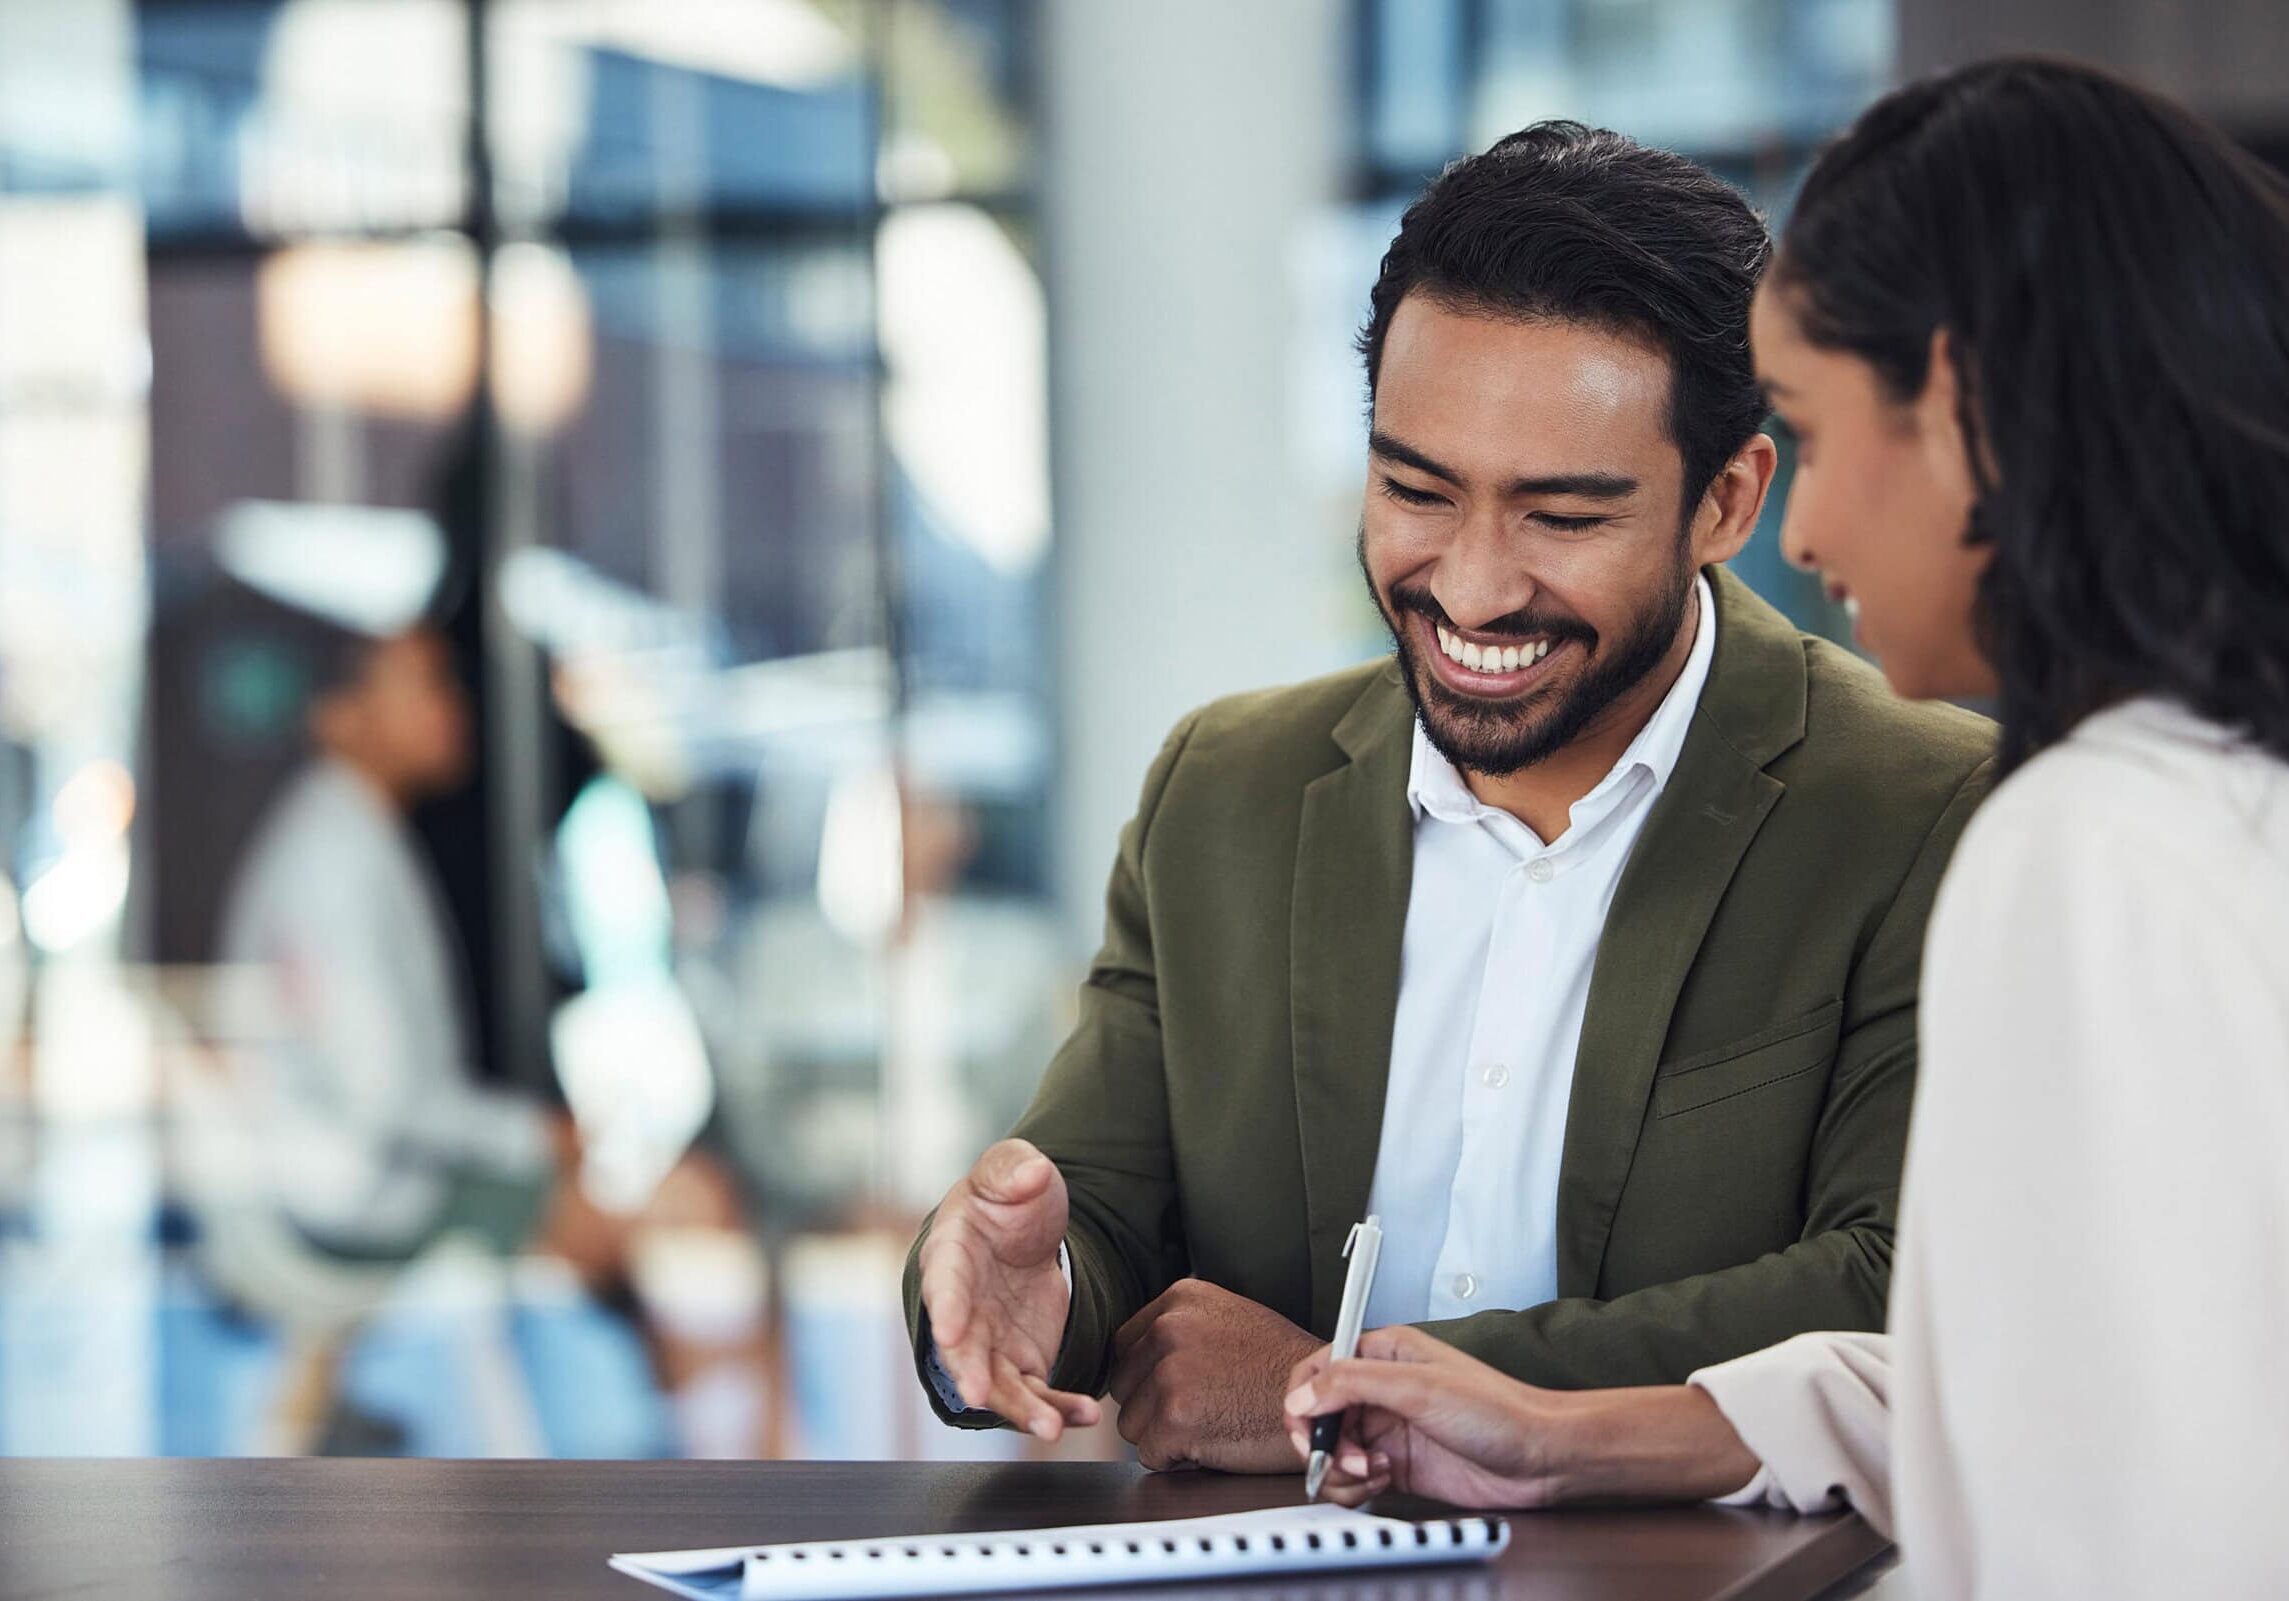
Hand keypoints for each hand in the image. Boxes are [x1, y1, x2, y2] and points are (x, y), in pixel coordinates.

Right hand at [918, 1139, 1100, 1439]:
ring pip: (998, 1385)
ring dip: (1020, 1409)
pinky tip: (1083, 1416)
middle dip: (970, 1373)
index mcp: (951, 1256)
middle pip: (961, 1349)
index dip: (946, 1308)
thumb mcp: (1010, 1169)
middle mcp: (962, 1309)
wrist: (1025, 1230)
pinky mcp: (1021, 1361)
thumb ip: (1014, 1169)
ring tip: (1050, 1428)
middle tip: (979, 1394)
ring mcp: (990, 1341)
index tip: (951, 1330)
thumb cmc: (1005, 1198)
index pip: (944, 1284)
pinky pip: (1036, 1392)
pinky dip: (1058, 1407)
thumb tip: (1031, 1174)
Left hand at [1109, 1279, 1319, 1471]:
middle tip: (1198, 1409)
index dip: (1146, 1374)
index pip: (1125, 1344)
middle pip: (1123, 1383)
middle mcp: (1170, 1329)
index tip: (1174, 1387)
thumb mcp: (1232, 1319)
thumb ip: (1185, 1327)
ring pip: (1130, 1423)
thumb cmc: (1286, 1369)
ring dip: (1162, 1434)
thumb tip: (1141, 1353)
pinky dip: (1176, 1460)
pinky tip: (1212, 1443)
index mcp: (1182, 1299)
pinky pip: (1149, 1454)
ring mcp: (1170, 1373)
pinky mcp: (1175, 1418)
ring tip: (1210, 1424)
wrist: (1324, 1403)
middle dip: (1151, 1405)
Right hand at [1283, 1325, 1575, 1507]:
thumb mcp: (1419, 1387)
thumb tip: (1302, 1396)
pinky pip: (1353, 1478)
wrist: (1539, 1458)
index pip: (1317, 1369)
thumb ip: (1352, 1384)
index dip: (1304, 1401)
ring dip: (1342, 1468)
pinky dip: (1358, 1486)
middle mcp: (1381, 1389)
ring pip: (1332, 1451)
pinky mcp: (1397, 1465)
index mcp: (1383, 1353)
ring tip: (1375, 1470)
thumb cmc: (1498, 1411)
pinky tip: (1386, 1479)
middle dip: (1324, 1442)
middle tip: (1348, 1457)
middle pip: (1318, 1416)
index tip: (1308, 1428)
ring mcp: (1388, 1429)